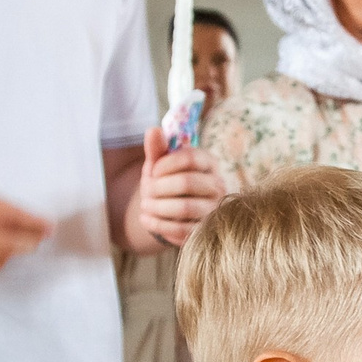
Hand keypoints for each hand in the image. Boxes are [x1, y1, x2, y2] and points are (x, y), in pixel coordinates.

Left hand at [135, 126, 221, 246]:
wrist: (171, 212)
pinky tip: (146, 218)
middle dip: (159, 187)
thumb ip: (157, 148)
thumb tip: (153, 130)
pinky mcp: (204, 231)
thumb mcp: (160, 164)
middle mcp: (217, 185)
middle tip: (145, 190)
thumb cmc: (167, 182)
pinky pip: (181, 229)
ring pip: (184, 207)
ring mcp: (213, 210)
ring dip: (157, 206)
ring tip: (144, 205)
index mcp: (208, 163)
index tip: (153, 171)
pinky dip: (157, 224)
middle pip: (187, 182)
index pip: (190, 158)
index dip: (166, 164)